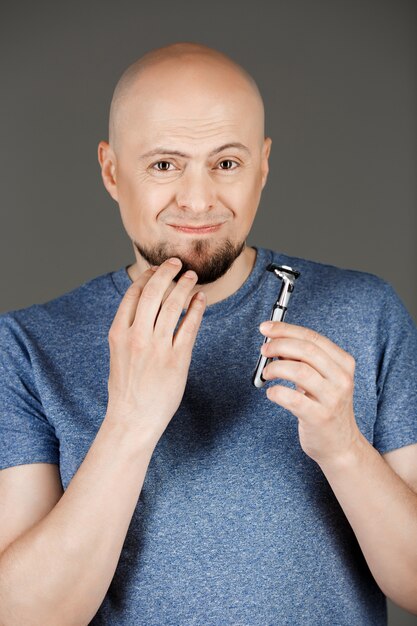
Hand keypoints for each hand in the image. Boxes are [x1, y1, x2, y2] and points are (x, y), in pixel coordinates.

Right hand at [106, 258, 205, 447]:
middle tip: (177, 263)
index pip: (134, 293)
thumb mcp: (117, 353)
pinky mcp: (177, 359)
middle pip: (154, 292)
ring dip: (185, 286)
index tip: (157, 269)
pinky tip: (200, 299)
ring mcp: (158, 347)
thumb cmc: (126, 388)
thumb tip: (143, 307)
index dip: (147, 276)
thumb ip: (128, 329)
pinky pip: (190, 326)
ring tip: (192, 277)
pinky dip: (197, 308)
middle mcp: (137, 336)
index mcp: (118, 332)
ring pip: (174, 305)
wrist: (133, 419)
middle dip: (167, 272)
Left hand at [259, 320, 360, 465]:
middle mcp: (341, 378)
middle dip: (279, 345)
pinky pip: (292, 399)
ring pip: (299, 371)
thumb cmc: (325, 407)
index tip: (266, 328)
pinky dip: (277, 392)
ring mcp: (332, 398)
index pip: (312, 337)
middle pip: (306, 350)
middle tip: (264, 349)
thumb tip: (276, 341)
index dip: (286, 329)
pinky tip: (272, 392)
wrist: (341, 445)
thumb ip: (303, 359)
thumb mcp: (322, 378)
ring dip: (276, 368)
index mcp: (343, 363)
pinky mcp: (320, 417)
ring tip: (267, 373)